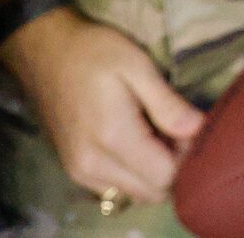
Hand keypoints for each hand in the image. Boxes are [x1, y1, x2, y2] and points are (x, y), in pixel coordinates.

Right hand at [2, 7, 204, 205]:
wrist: (44, 50)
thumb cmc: (93, 51)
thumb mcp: (137, 65)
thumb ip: (168, 104)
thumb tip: (198, 131)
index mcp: (112, 137)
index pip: (165, 176)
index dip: (185, 155)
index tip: (187, 127)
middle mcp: (93, 165)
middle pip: (152, 192)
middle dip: (171, 166)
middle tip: (172, 128)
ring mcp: (80, 172)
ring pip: (135, 194)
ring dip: (152, 171)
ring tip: (151, 131)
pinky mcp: (74, 171)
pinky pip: (116, 188)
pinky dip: (133, 173)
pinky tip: (133, 141)